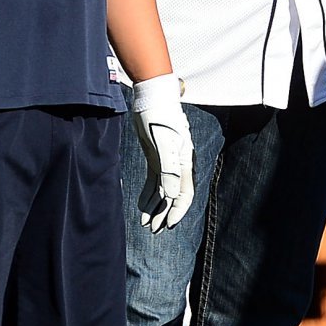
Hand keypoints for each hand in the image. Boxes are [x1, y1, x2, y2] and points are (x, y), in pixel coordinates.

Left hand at [131, 74, 194, 233]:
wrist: (151, 96)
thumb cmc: (158, 116)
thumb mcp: (162, 143)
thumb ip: (168, 170)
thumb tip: (171, 196)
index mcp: (184, 162)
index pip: (184, 193)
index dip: (176, 211)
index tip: (167, 226)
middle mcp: (178, 164)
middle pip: (173, 195)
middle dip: (163, 213)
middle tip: (152, 229)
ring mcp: (167, 161)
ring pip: (162, 190)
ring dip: (155, 206)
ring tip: (145, 222)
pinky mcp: (156, 157)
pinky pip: (153, 180)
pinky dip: (148, 194)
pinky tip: (142, 205)